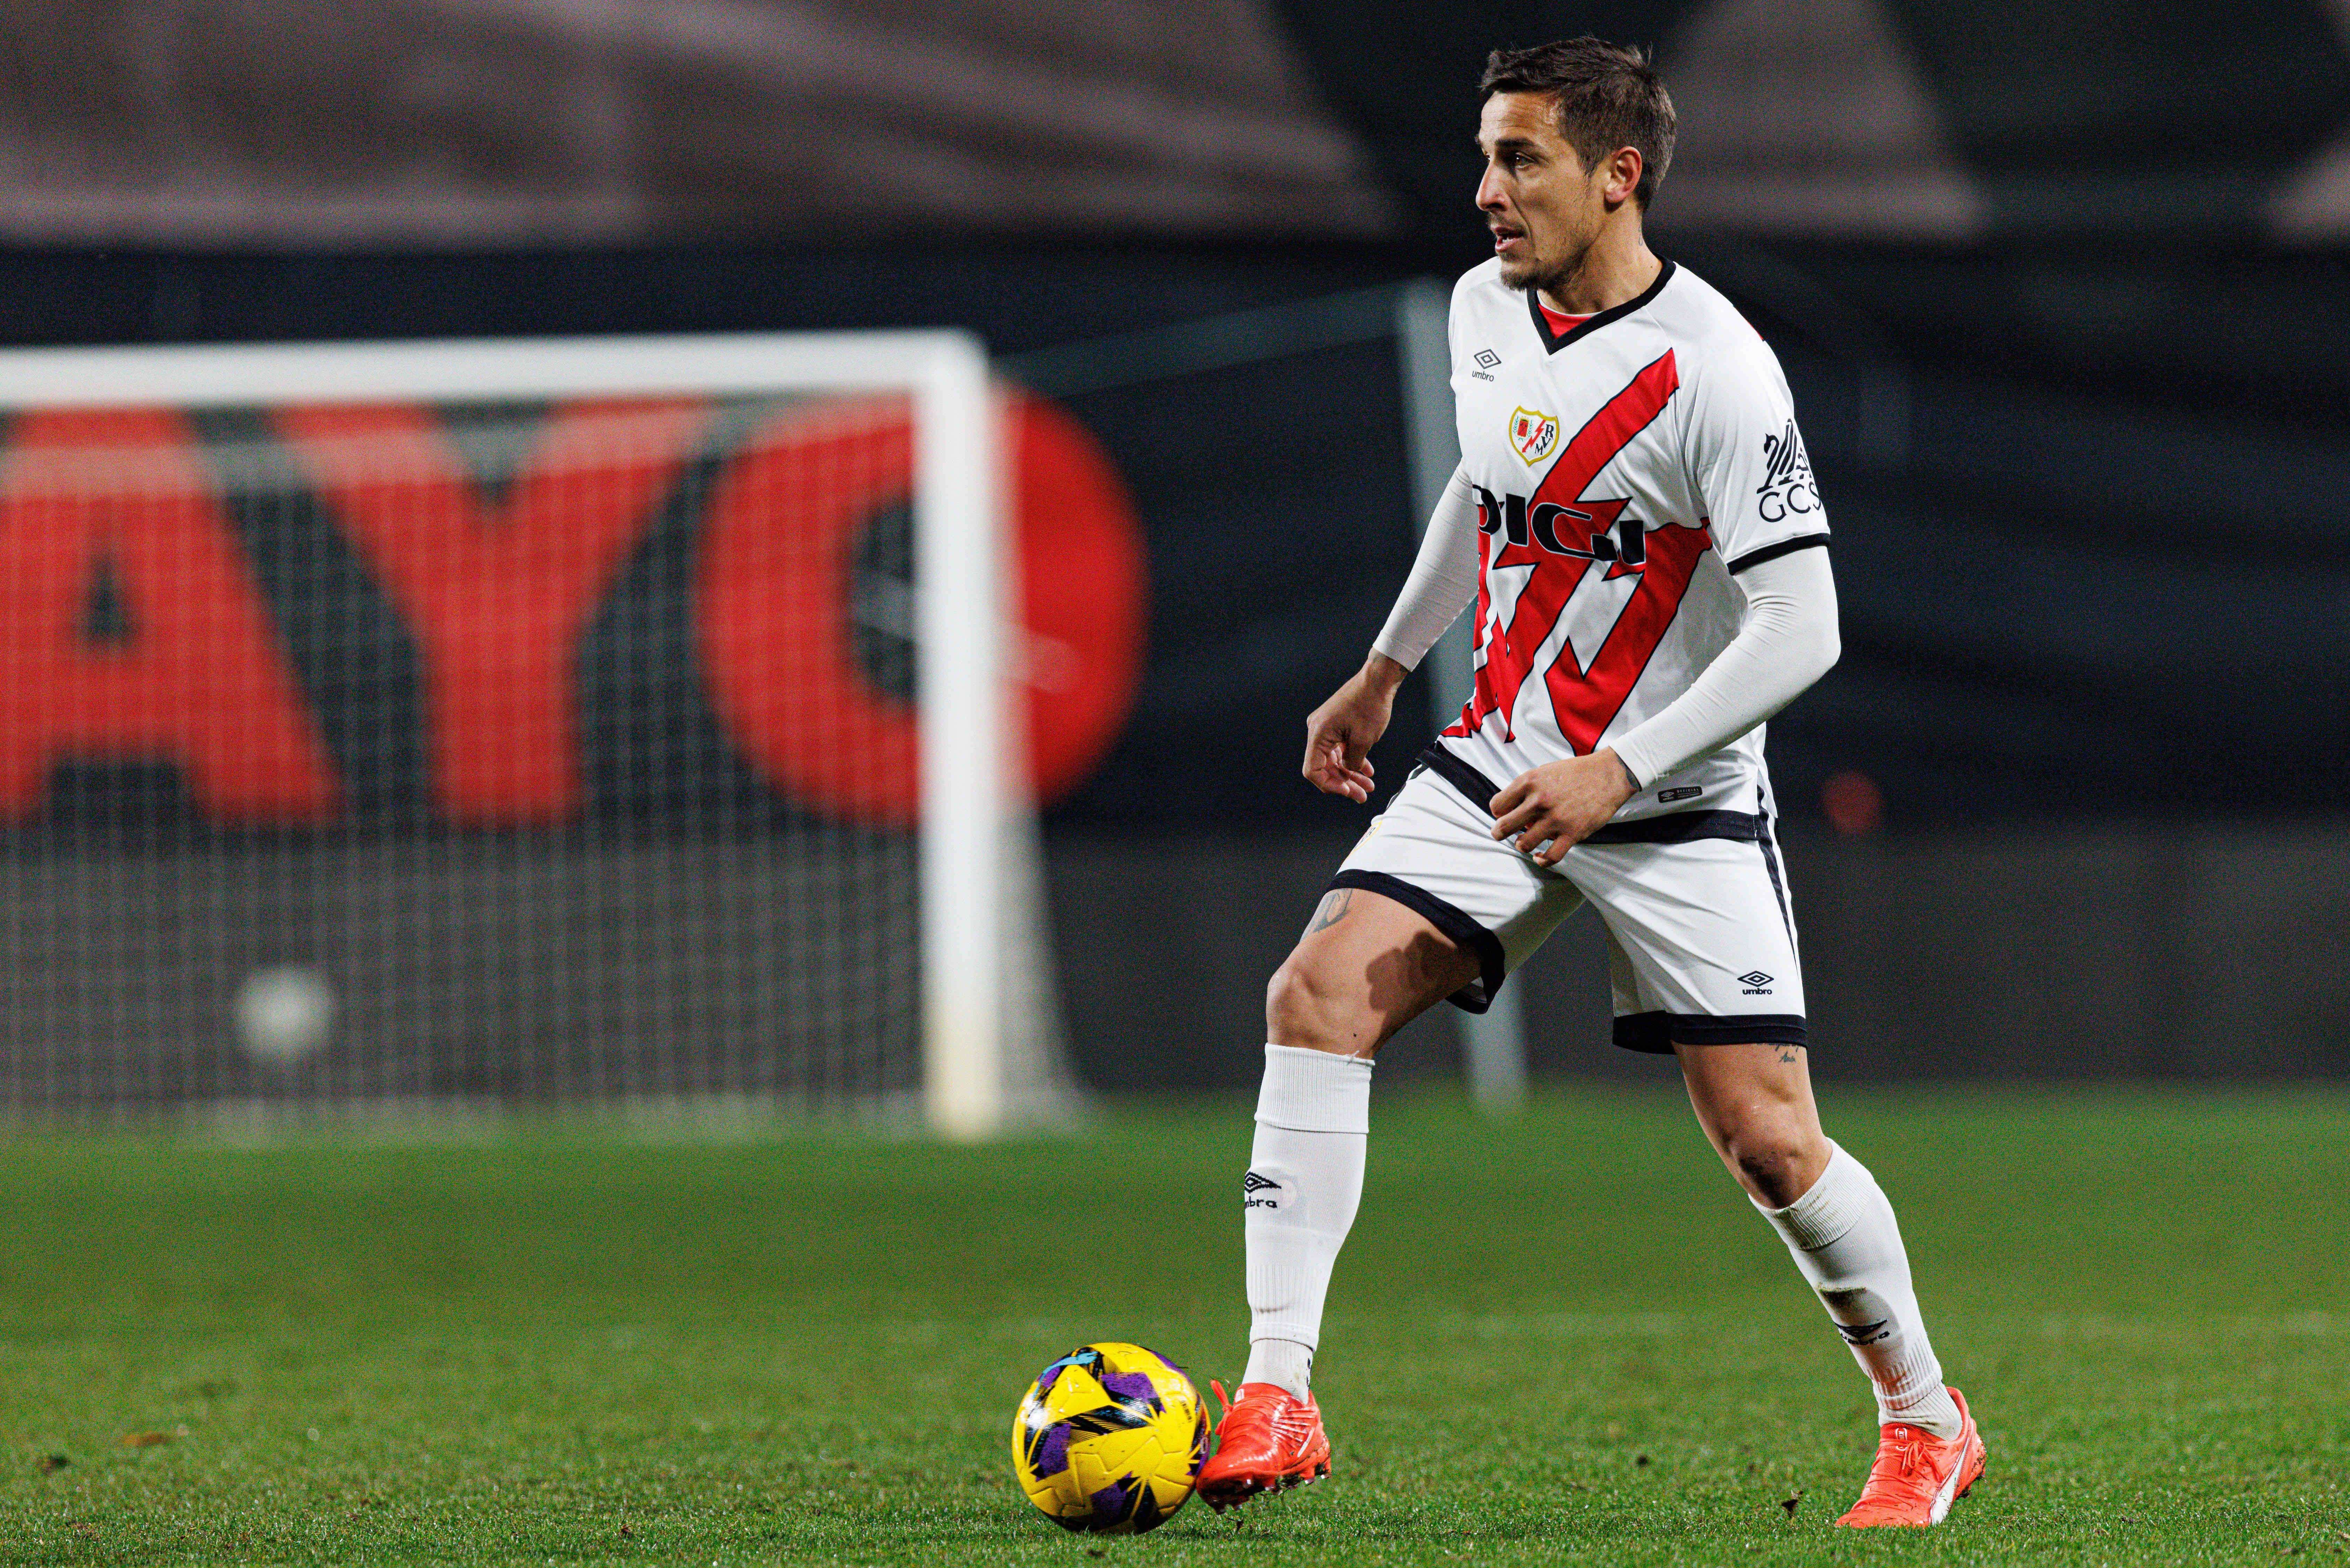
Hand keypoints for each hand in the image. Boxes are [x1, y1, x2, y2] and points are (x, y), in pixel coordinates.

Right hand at [1303, 654, 1406, 801]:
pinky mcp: (1335, 726)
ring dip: (1350, 774)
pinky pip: (1340, 749)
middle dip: (1344, 783)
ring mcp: (1326, 728)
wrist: (1378, 680)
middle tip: (1361, 795)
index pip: (1313, 770)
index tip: (1348, 791)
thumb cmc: (1370, 704)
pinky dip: (1352, 760)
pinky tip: (1366, 770)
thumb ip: (1353, 762)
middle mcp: (1318, 731)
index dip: (1329, 785)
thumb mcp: (1364, 740)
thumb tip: (1349, 772)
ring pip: (1334, 760)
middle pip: (1324, 767)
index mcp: (1318, 734)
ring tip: (1368, 786)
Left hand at [1490, 750, 1639, 865]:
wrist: (1608, 774)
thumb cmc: (1575, 773)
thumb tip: (1510, 810)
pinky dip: (1541, 860)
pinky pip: (1550, 857)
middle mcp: (1539, 800)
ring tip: (1525, 841)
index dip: (1498, 812)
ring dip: (1521, 844)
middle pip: (1504, 826)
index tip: (1505, 814)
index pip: (1497, 805)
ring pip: (1523, 844)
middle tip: (1501, 833)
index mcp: (1529, 782)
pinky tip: (1539, 856)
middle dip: (1499, 832)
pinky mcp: (1573, 833)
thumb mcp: (1544, 772)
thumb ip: (1525, 789)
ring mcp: (1556, 818)